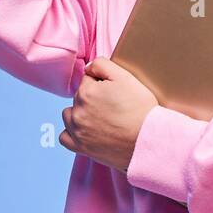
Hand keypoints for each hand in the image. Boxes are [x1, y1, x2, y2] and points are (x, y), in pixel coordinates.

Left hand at [60, 56, 158, 173]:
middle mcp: (78, 111)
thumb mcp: (125, 77)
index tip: (115, 93)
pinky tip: (85, 131)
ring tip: (100, 118)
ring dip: (80, 113)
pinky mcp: (81, 148)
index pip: (88, 79)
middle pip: (80, 96)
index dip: (103, 83)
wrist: (148, 140)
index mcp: (86, 92)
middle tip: (113, 106)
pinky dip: (72, 133)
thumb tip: (88, 67)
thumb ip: (102, 65)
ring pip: (69, 115)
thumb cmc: (140, 109)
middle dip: (93, 98)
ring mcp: (78, 131)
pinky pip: (64, 138)